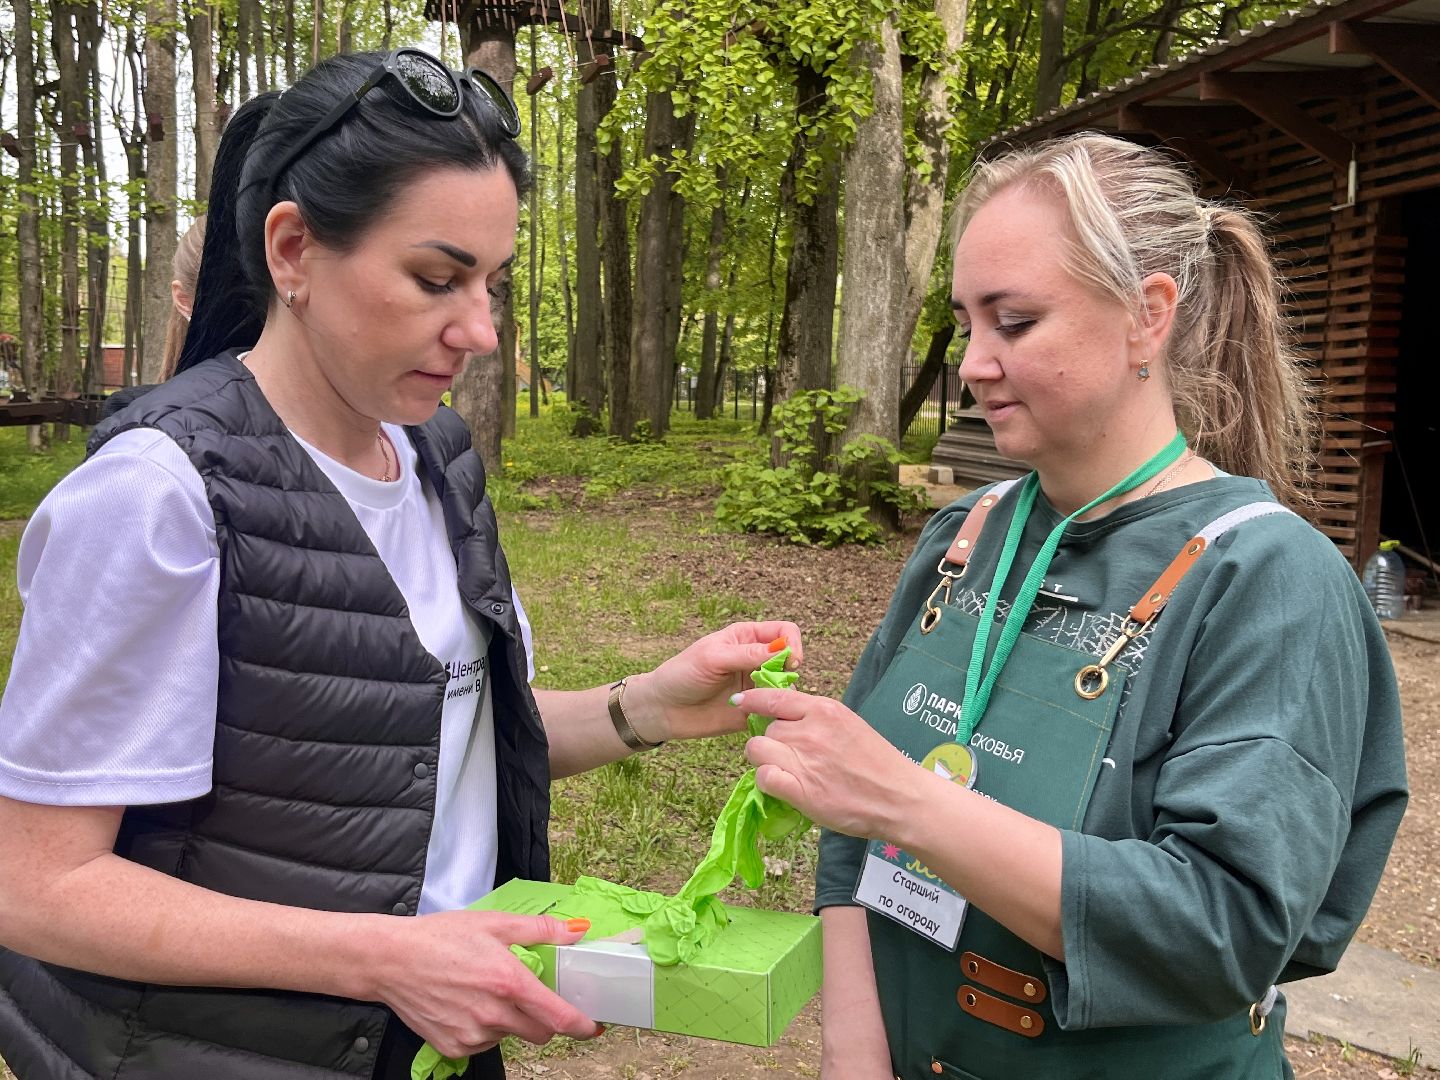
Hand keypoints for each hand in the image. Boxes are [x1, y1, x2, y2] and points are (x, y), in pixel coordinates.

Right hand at [371, 910, 601, 1057]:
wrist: (392, 960)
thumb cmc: (442, 937)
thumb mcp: (495, 924)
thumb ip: (541, 930)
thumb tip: (578, 929)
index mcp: (509, 983)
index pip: (558, 1017)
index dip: (581, 1025)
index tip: (593, 1026)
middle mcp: (493, 1015)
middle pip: (539, 1033)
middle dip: (543, 1019)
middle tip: (529, 996)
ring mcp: (472, 1036)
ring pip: (510, 1036)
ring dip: (510, 1021)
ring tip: (485, 992)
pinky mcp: (453, 1048)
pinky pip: (484, 1044)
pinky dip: (485, 1029)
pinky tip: (468, 1004)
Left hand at [623, 621, 802, 742]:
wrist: (663, 709)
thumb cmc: (682, 675)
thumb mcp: (713, 658)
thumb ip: (747, 654)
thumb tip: (783, 651)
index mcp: (747, 638)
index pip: (785, 632)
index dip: (793, 644)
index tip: (789, 661)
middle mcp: (756, 660)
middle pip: (792, 661)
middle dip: (790, 674)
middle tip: (774, 687)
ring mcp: (757, 686)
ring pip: (788, 688)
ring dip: (784, 697)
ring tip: (765, 705)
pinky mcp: (755, 711)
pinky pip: (777, 712)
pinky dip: (777, 716)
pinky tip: (764, 720)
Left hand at [736, 687, 918, 839]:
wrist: (900, 798)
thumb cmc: (879, 763)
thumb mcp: (849, 725)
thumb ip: (818, 720)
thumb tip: (788, 717)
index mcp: (825, 710)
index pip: (775, 697)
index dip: (753, 699)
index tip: (741, 701)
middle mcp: (810, 731)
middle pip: (765, 728)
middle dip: (770, 741)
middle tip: (787, 756)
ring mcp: (804, 760)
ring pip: (757, 750)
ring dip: (764, 760)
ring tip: (783, 771)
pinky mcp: (800, 790)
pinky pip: (763, 777)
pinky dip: (767, 781)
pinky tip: (782, 786)